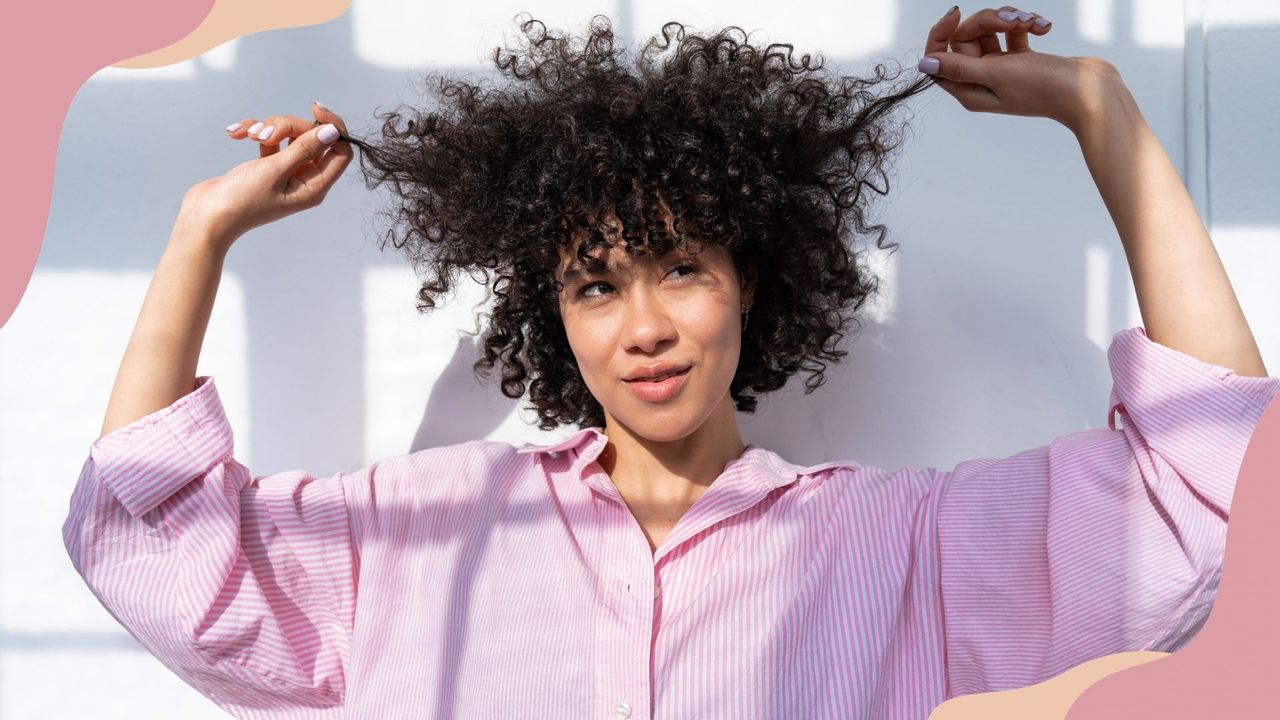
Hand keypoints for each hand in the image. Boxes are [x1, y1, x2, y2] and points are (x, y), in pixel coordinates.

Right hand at [175, 101, 352, 246]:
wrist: (207, 216)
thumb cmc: (241, 200)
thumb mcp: (275, 170)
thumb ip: (305, 148)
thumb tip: (333, 132)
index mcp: (315, 186)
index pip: (341, 151)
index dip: (333, 127)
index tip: (314, 108)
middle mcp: (304, 180)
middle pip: (311, 138)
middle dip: (288, 127)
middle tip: (264, 133)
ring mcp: (285, 172)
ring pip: (289, 135)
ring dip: (269, 128)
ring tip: (249, 136)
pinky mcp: (267, 166)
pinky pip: (269, 140)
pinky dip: (254, 132)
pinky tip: (236, 134)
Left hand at [918, 6, 1122, 131]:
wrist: (1090, 91)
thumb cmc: (1043, 87)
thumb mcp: (997, 74)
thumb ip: (960, 67)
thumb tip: (924, 64)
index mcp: (969, 90)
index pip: (940, 57)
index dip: (943, 32)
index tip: (957, 12)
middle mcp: (981, 80)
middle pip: (967, 37)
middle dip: (988, 20)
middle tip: (1012, 21)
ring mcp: (1002, 69)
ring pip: (990, 30)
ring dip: (1010, 19)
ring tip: (1032, 23)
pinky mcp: (1021, 58)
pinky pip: (1012, 32)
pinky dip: (1027, 25)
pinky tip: (1044, 27)